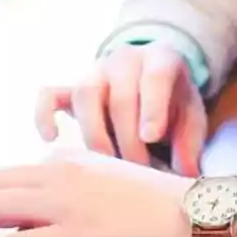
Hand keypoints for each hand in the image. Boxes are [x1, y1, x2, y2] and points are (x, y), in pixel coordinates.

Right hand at [34, 42, 207, 176]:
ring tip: (109, 165)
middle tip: (139, 170)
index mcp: (161, 60)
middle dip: (128, 140)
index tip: (151, 137)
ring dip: (96, 135)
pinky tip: (52, 139)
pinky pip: (49, 95)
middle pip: (119, 97)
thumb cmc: (173, 102)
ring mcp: (94, 73)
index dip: (152, 108)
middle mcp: (125, 61)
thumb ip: (190, 143)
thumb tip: (185, 175)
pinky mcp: (71, 88)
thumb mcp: (191, 117)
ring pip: (85, 96)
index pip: (155, 78)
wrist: (151, 78)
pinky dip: (44, 115)